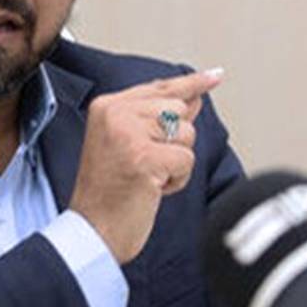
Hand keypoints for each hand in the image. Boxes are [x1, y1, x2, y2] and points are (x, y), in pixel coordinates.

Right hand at [69, 69, 222, 263]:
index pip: (160, 88)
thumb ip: (159, 118)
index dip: (191, 84)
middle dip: (174, 141)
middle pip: (179, 110)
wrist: (92, 230)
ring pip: (186, 134)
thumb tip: (194, 98)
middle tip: (143, 164)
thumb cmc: (110, 192)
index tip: (214, 77)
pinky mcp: (143, 157)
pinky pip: (186, 160)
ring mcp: (128, 134)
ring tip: (146, 176)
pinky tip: (151, 188)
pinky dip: (177, 179)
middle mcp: (115, 114)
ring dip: (175, 162)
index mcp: (107, 107)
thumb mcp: (131, 145)